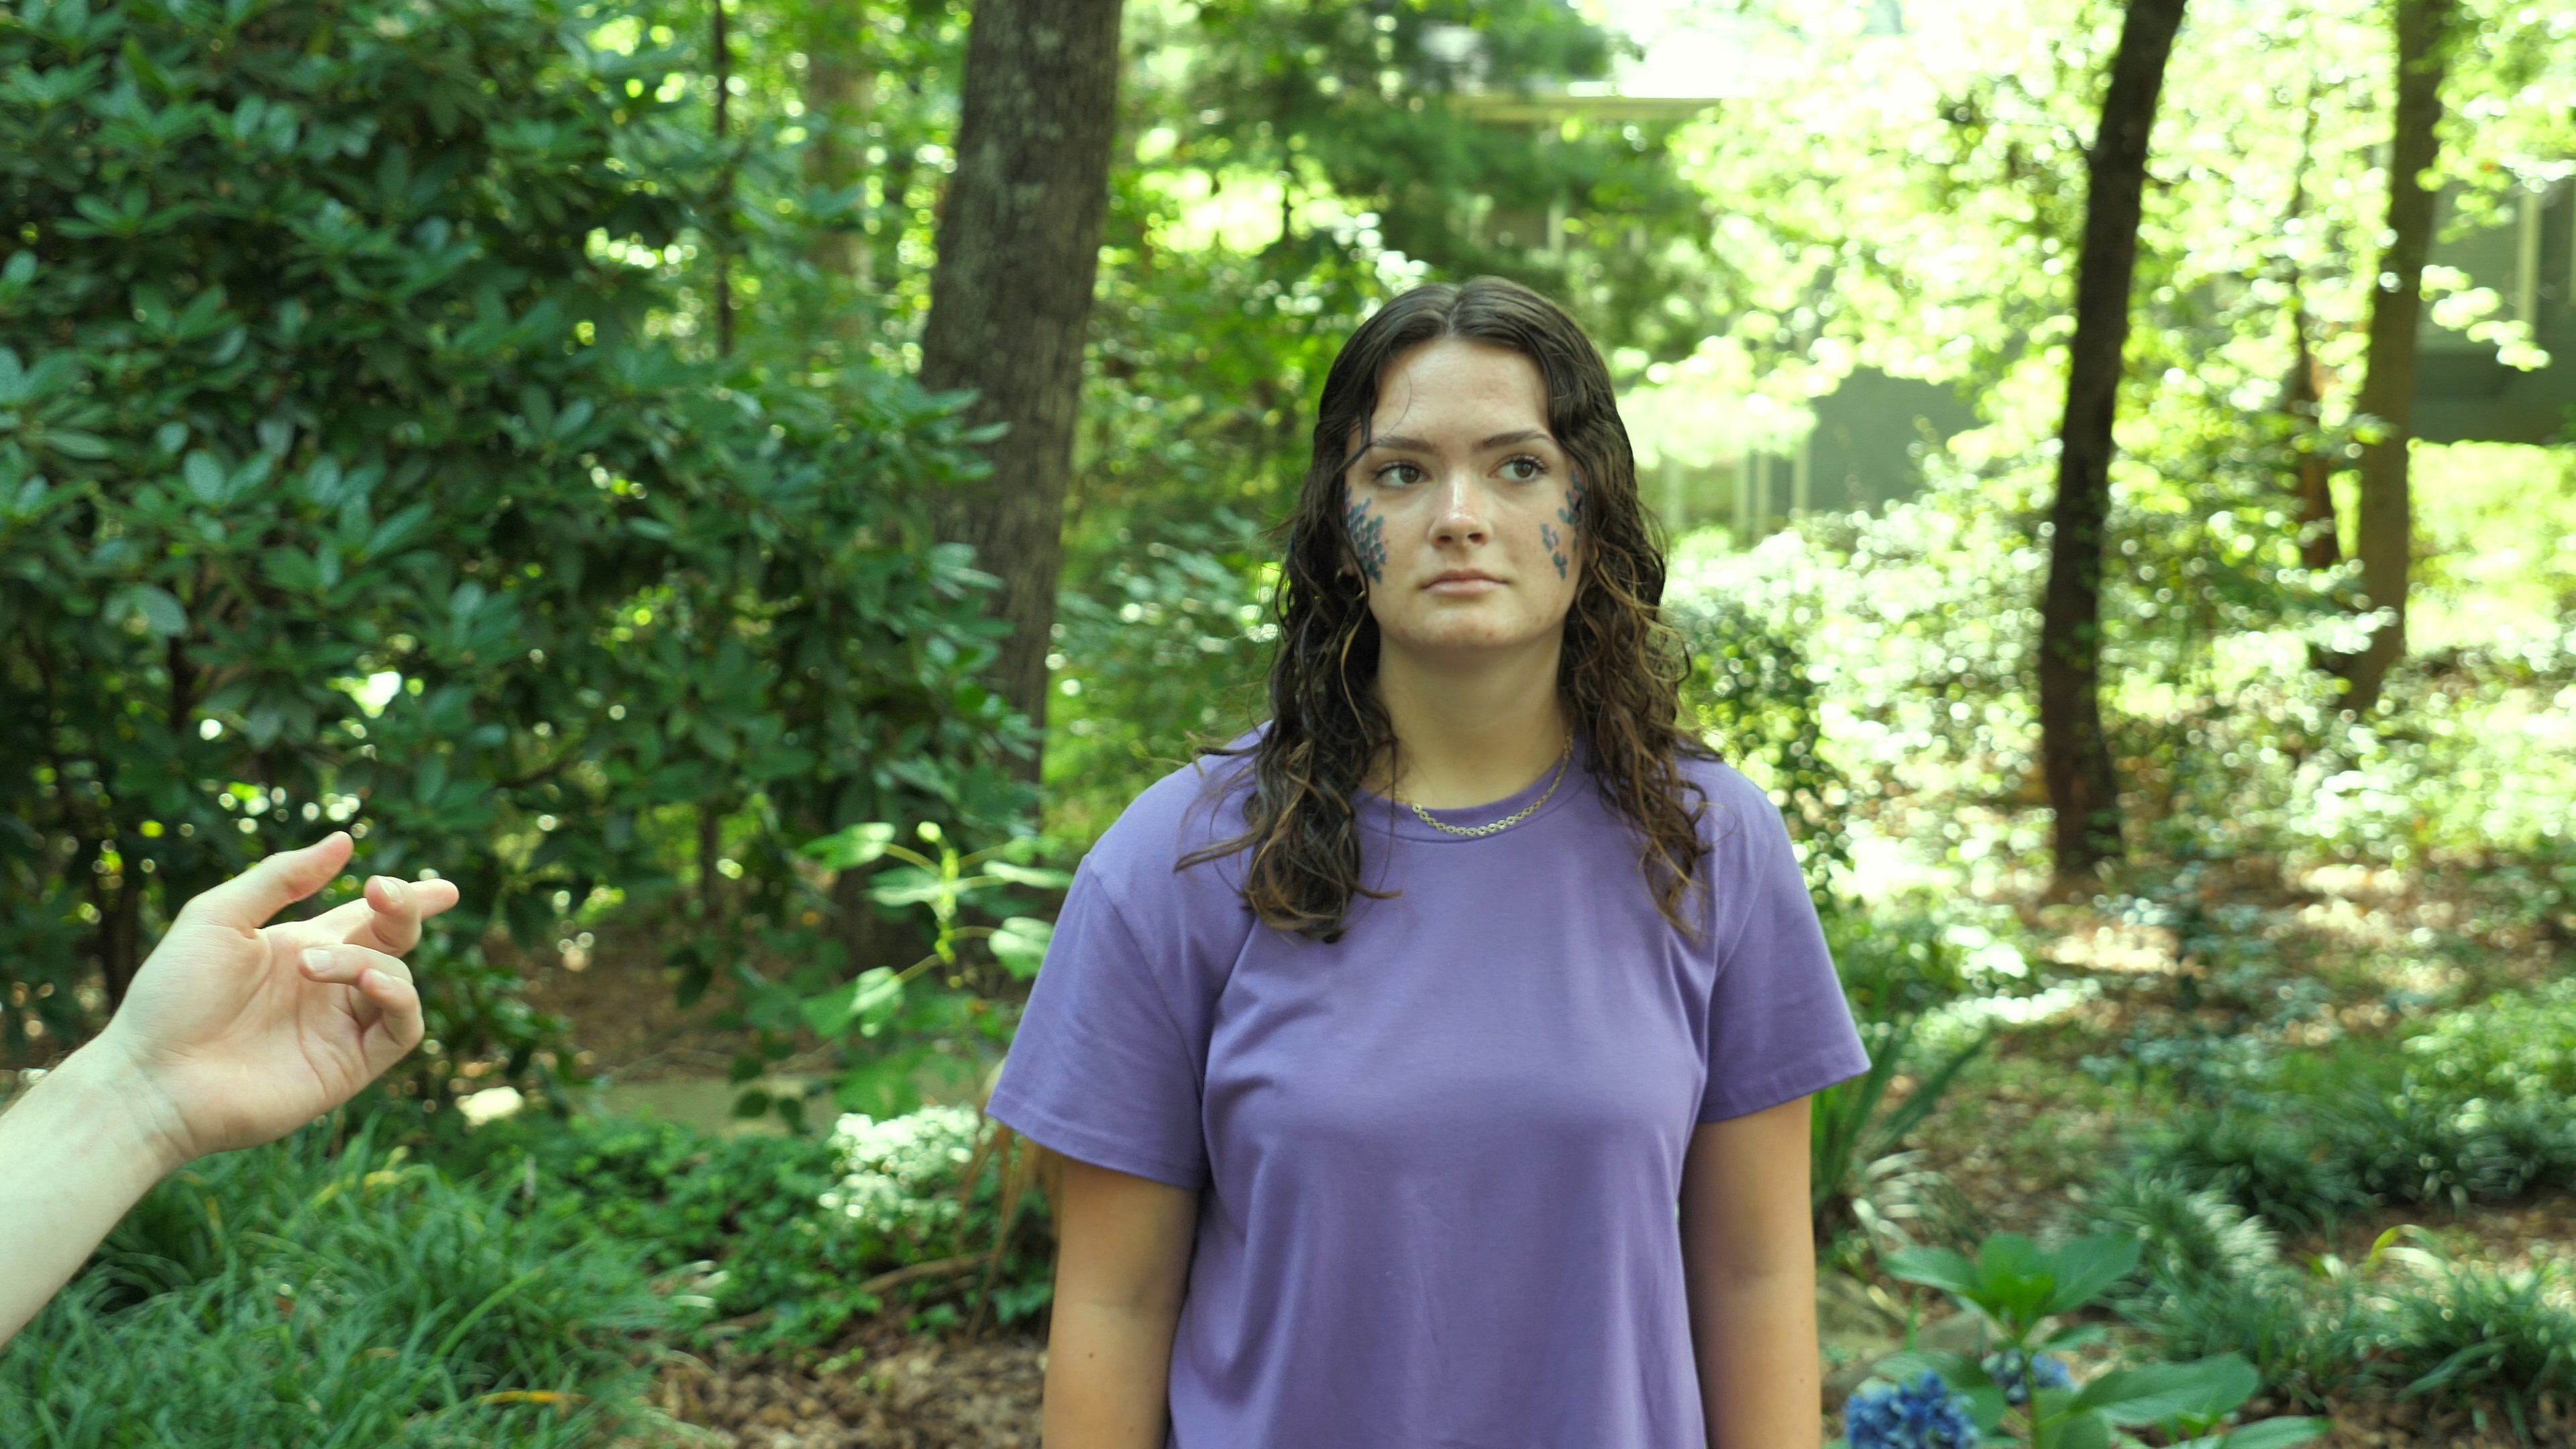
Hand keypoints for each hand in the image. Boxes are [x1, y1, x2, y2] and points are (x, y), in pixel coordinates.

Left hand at [92, 832, 459, 1167]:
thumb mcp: (217, 916)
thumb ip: (281, 877)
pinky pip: (403, 1027)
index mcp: (300, 948)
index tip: (443, 888)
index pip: (370, 918)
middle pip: (396, 940)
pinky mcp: (350, 1065)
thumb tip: (344, 841)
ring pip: (398, 978)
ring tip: (313, 966)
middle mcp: (328, 986)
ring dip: (368, 959)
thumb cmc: (172, 996)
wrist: (152, 1077)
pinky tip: (369, 982)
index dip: (409, 901)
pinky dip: (400, 998)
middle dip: (406, 910)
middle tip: (385, 894)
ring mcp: (341, 1026)